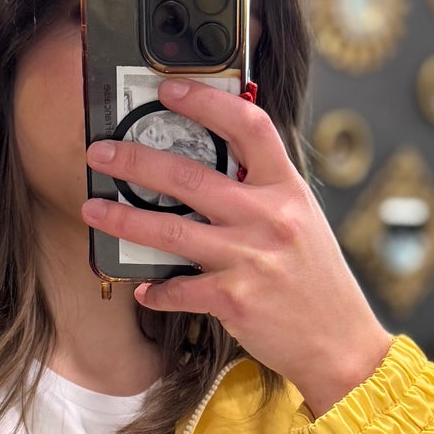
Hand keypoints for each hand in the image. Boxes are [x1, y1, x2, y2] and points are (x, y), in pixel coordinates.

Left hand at [82, 79, 392, 416]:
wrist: (340, 343)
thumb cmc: (315, 280)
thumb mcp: (302, 222)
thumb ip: (262, 193)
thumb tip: (210, 169)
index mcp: (287, 190)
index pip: (249, 127)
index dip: (206, 102)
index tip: (169, 90)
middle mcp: (270, 217)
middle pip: (190, 177)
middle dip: (135, 161)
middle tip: (101, 153)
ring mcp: (250, 258)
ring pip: (171, 231)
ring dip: (124, 220)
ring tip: (93, 211)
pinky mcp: (234, 299)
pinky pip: (178, 289)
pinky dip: (156, 289)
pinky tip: (143, 288)